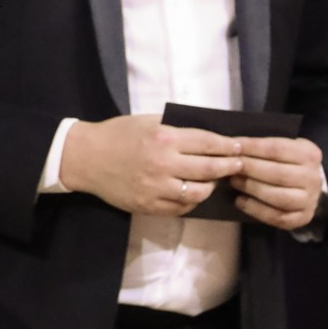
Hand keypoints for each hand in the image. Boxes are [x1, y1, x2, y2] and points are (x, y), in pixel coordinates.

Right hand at [59, 114, 245, 216]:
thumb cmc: (118, 134)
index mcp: (164, 138)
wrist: (86, 157)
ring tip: (214, 180)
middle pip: (210, 169)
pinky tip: (193, 192)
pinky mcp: (150, 205)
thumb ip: (177, 129)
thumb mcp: (148, 121)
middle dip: (229, 167)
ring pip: (199, 192)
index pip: (208, 143)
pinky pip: (182, 207)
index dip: (229, 146)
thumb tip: (209, 137)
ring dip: (211, 186)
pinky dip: (192, 200)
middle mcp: (164, 164)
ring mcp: (157, 188)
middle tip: (239, 166)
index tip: (241, 148)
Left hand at [230, 137, 324, 229]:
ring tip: (233, 181)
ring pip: (279, 196)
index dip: (252, 147)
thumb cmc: (286, 163)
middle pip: (278, 173)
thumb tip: (233, 145)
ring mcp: (309, 200)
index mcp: (309, 154)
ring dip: (251, 188)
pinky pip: (277, 217)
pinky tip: (239, 201)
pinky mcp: (302, 218)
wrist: (306, 187)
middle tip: (230, 166)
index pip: (277, 149)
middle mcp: (313, 178)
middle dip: (250, 169)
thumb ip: (264, 147)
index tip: (233, 146)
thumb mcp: (283, 148)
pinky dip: (255, 209)